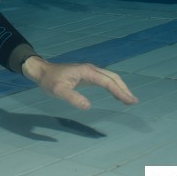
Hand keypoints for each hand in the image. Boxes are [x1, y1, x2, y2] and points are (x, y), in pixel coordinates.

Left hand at [21, 56, 137, 109]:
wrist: (42, 71)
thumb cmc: (49, 81)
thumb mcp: (58, 91)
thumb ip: (72, 98)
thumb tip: (88, 106)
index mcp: (86, 71)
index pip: (107, 81)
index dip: (119, 91)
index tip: (129, 101)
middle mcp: (90, 69)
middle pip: (112, 78)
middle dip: (124, 89)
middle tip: (133, 102)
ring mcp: (89, 71)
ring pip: (110, 77)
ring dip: (121, 87)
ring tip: (130, 100)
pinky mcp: (87, 75)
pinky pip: (105, 80)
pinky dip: (114, 86)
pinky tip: (117, 95)